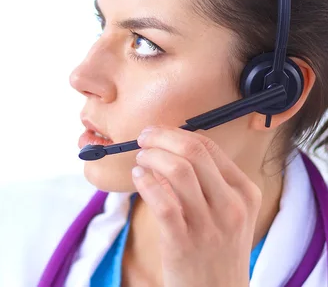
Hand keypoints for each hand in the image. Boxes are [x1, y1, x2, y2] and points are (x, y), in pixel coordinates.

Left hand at [132, 126, 261, 286]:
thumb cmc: (215, 249)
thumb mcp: (223, 212)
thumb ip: (200, 180)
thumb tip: (162, 146)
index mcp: (244, 192)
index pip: (208, 146)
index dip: (175, 132)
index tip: (155, 132)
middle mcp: (232, 206)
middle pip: (193, 151)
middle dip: (160, 137)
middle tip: (142, 139)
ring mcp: (210, 226)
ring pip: (178, 170)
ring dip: (151, 157)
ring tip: (139, 161)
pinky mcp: (184, 243)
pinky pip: (162, 202)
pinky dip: (145, 183)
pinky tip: (137, 179)